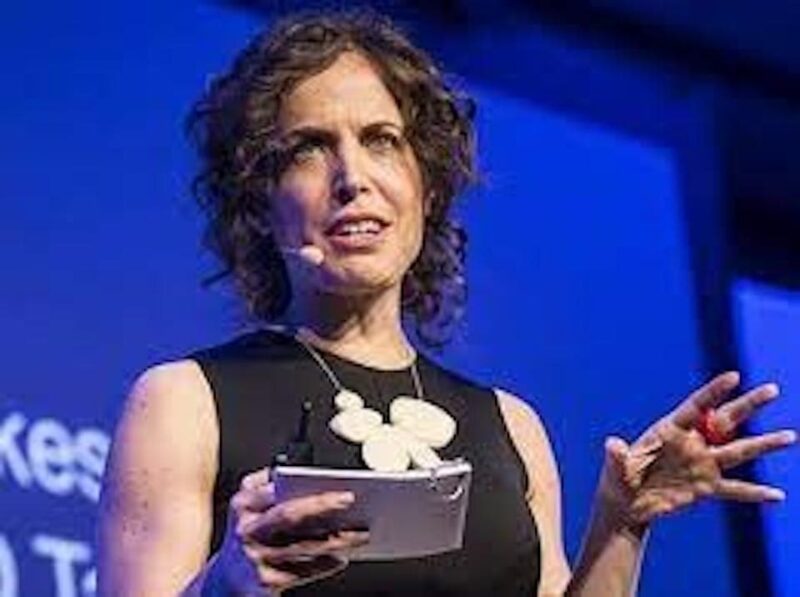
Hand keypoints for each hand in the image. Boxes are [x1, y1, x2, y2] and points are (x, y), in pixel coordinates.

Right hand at [212, 469, 368, 594]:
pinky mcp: (266, 581)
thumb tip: (305, 472)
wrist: (224, 582)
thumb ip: (268, 484)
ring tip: (361, 533)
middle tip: (350, 498)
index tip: (332, 482)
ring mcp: (255, 557)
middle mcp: (246, 529)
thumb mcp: (249, 506)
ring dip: (337, 539)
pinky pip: (304, 571)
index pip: (273, 489)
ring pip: (304, 545)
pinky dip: (326, 564)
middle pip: (289, 514)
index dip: (299, 483)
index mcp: (243, 503)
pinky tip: (341, 557)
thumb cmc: (249, 535)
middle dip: (322, 505)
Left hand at [599, 372, 796, 525]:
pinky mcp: (705, 487)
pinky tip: (777, 496)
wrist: (626, 505)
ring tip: (791, 436)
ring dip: (764, 445)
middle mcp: (691, 443)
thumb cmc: (618, 479)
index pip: (696, 407)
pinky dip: (755, 493)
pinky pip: (734, 489)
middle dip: (747, 405)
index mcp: (669, 431)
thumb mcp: (616, 469)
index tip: (734, 377)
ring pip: (738, 452)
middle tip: (772, 389)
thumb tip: (612, 444)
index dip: (713, 392)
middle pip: (724, 421)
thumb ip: (617, 456)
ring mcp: (701, 465)